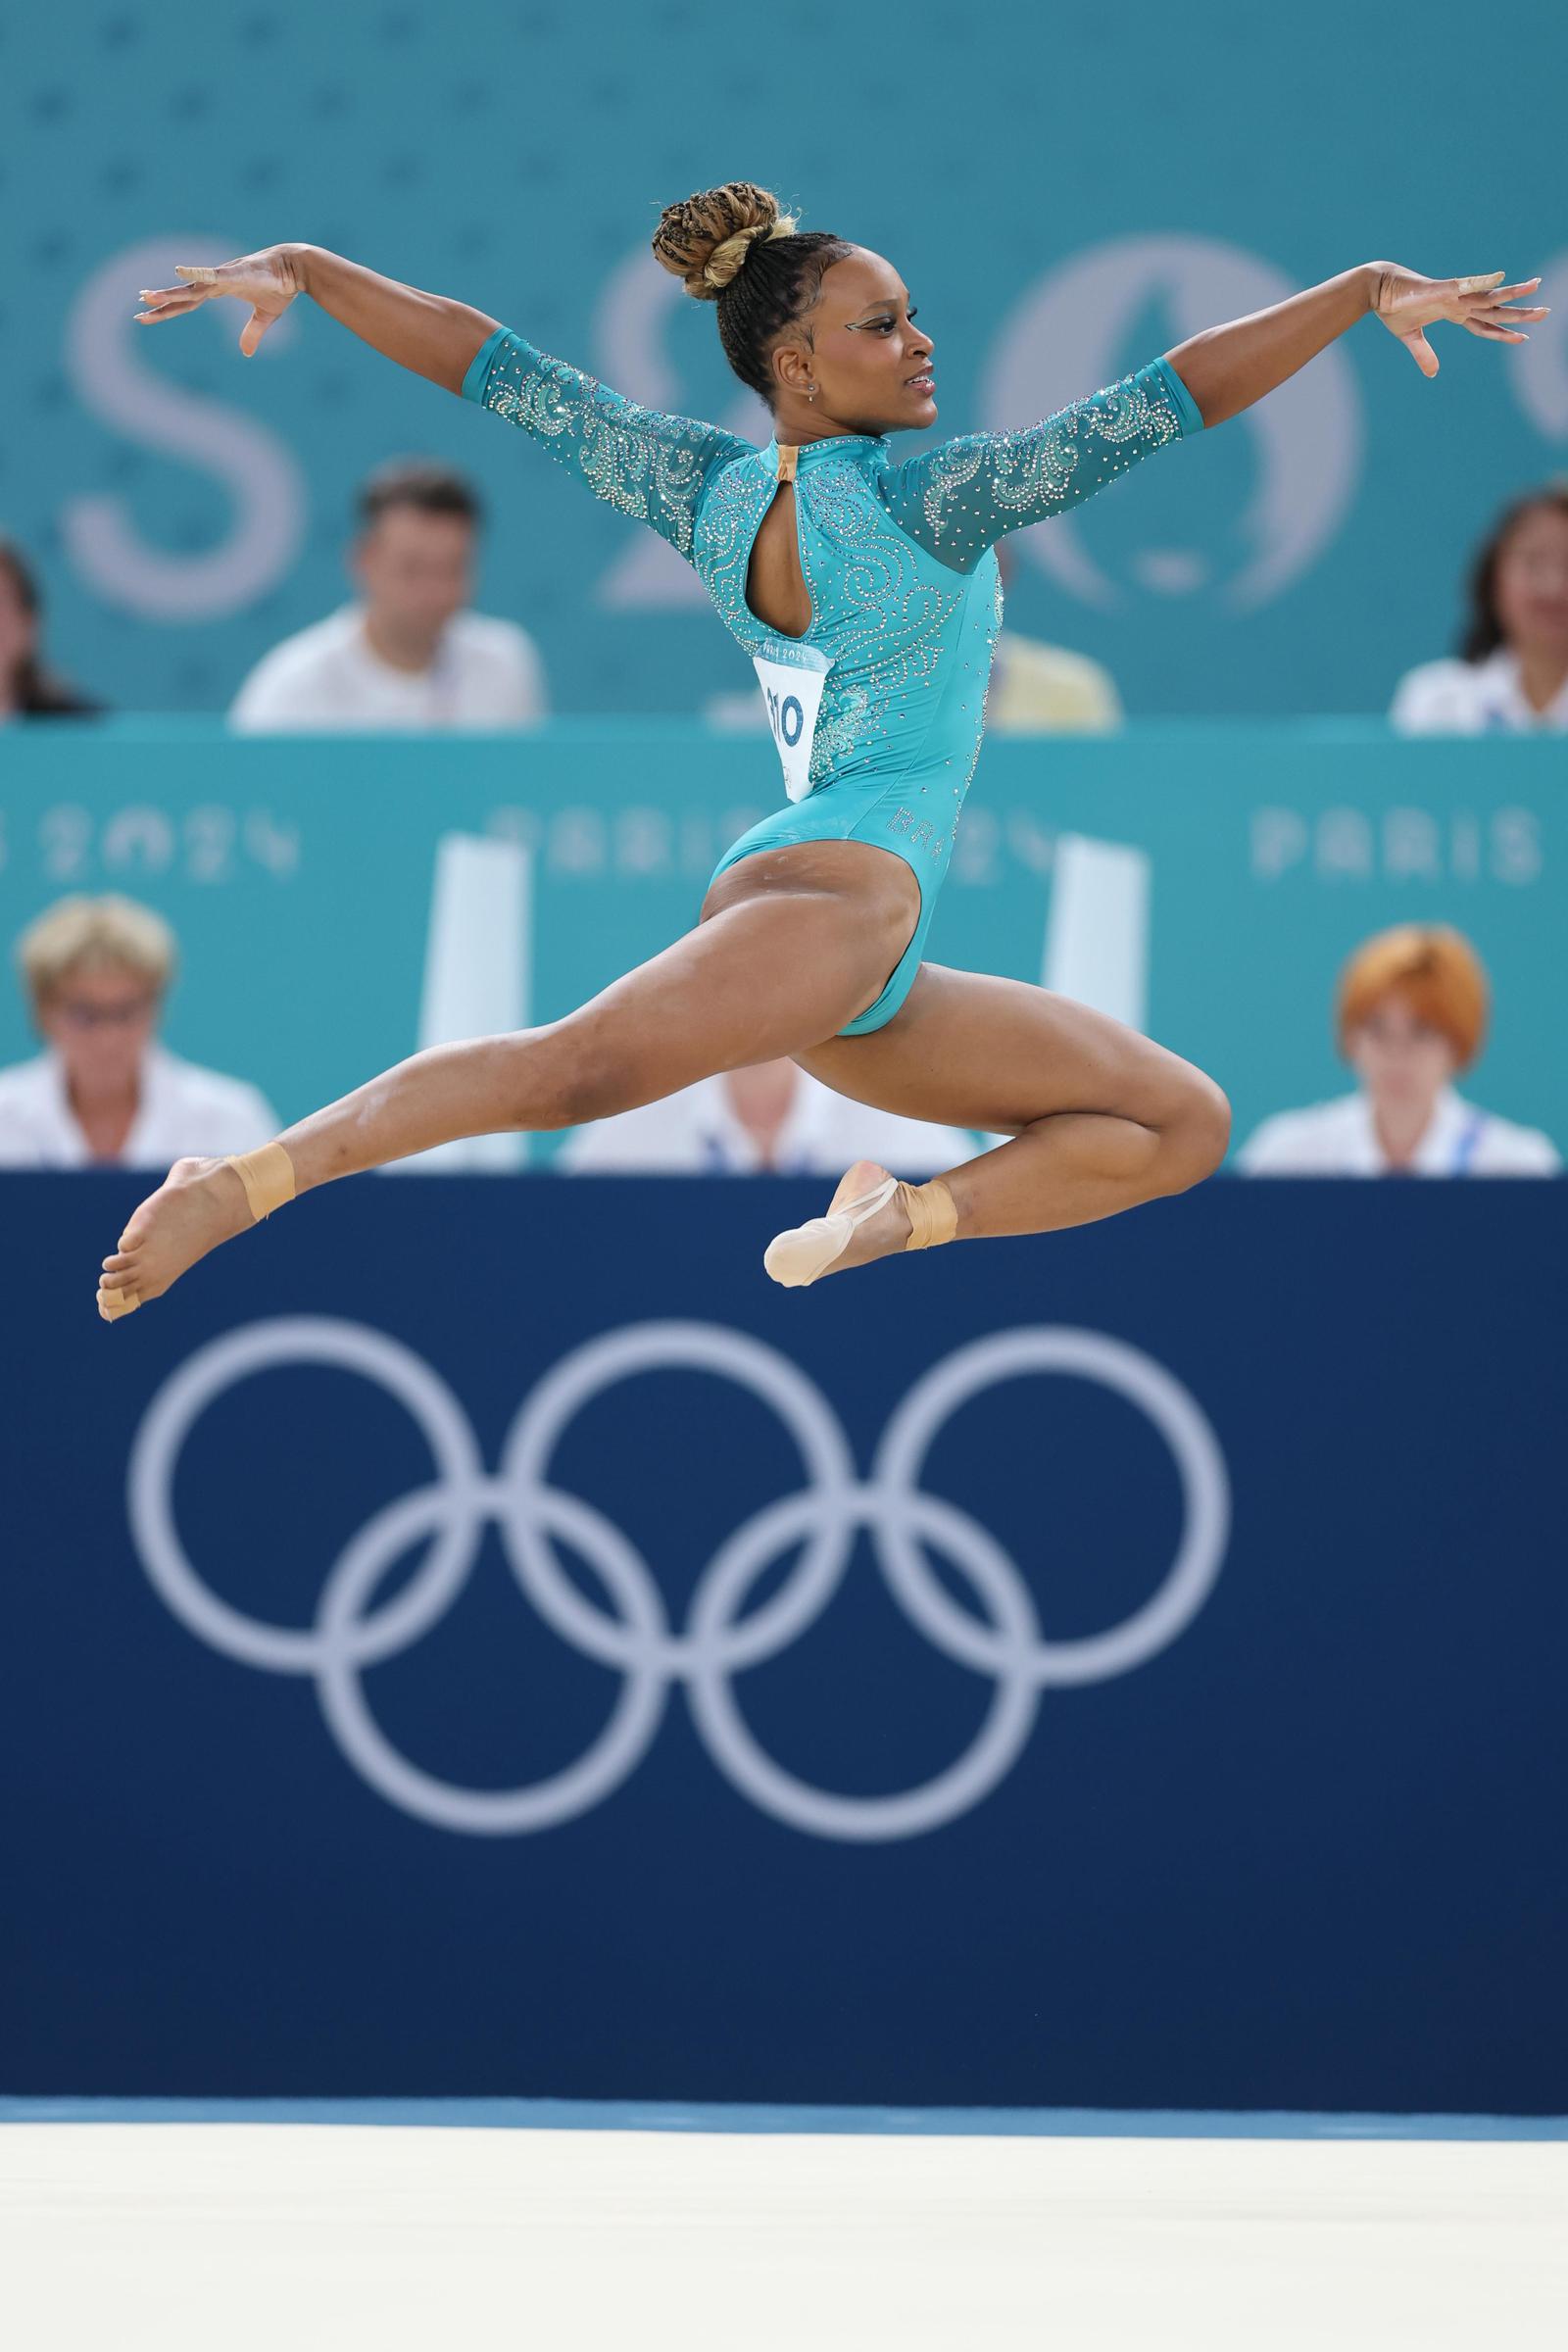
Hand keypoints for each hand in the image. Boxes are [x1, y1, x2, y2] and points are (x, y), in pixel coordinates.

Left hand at [133, 245, 306, 356]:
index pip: (188, 302)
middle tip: (138, 311)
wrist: (296, 268)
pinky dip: (195, 273)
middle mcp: (215, 282)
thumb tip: (245, 353)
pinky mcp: (233, 273)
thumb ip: (252, 333)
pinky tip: (179, 272)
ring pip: (190, 288)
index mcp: (219, 290)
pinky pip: (210, 274)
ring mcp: (222, 276)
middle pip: (183, 296)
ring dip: (169, 293)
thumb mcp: (265, 317)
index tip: (149, 313)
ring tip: (146, 297)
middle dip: (161, 304)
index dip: (169, 308)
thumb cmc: (280, 287)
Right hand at [1368, 262, 1547, 377]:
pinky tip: (1500, 277)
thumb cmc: (1393, 308)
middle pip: (1495, 309)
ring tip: (1536, 287)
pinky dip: (1482, 282)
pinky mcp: (1441, 289)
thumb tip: (1433, 374)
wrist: (1376, 288)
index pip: (1484, 325)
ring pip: (1487, 296)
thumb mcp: (1410, 337)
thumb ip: (1424, 354)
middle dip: (1520, 313)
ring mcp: (1452, 294)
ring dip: (1511, 293)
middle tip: (1546, 313)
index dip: (1502, 333)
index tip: (1522, 338)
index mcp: (1453, 312)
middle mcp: (1459, 302)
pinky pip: (1465, 285)